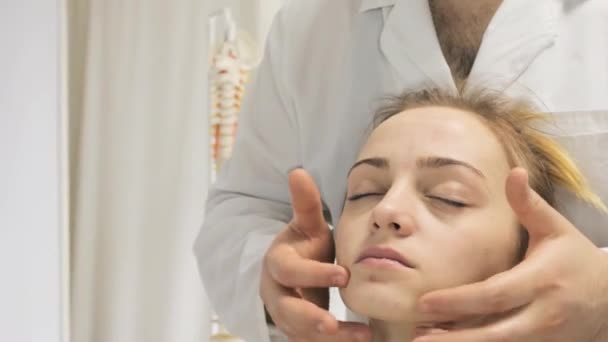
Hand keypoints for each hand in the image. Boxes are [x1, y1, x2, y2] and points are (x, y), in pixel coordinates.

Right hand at [260, 169, 371, 341]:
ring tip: (361, 336)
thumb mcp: (306, 226)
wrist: (296, 275)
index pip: (288, 271)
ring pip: (300, 332)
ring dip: (329, 338)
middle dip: (308, 318)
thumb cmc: (305, 247)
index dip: (312, 274)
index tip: (342, 276)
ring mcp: (286, 317)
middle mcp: (277, 293)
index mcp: (277, 264)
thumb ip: (305, 203)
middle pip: (286, 310)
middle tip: (332, 324)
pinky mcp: (299, 333)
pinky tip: (365, 338)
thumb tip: (298, 170)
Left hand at [413, 168, 607, 341]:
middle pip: (494, 332)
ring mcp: (545, 337)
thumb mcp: (556, 229)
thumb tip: (515, 172)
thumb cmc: (575, 259)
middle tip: (418, 334)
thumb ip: (529, 205)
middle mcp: (543, 314)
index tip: (426, 302)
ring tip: (425, 341)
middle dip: (455, 336)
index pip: (495, 294)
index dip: (460, 301)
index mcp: (542, 280)